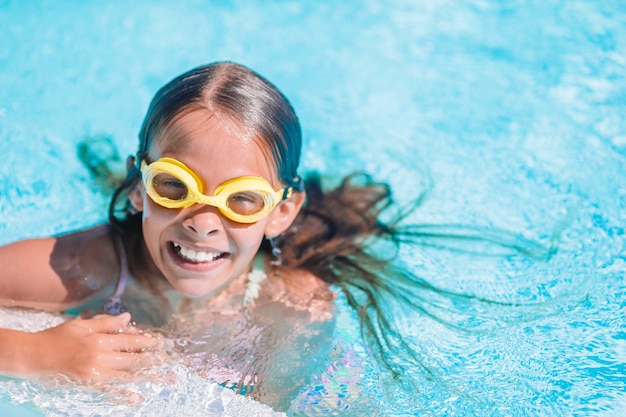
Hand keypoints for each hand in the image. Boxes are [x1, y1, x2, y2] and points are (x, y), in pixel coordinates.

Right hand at [26, 312, 159, 381]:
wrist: (35, 355)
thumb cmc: (58, 337)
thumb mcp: (83, 325)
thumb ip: (107, 323)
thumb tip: (128, 317)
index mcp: (100, 339)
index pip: (130, 341)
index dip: (147, 342)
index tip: (161, 343)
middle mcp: (100, 356)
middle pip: (132, 359)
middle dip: (153, 359)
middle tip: (169, 361)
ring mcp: (95, 372)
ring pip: (126, 374)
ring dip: (146, 376)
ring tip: (163, 378)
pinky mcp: (88, 384)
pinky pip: (109, 390)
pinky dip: (123, 394)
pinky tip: (136, 397)